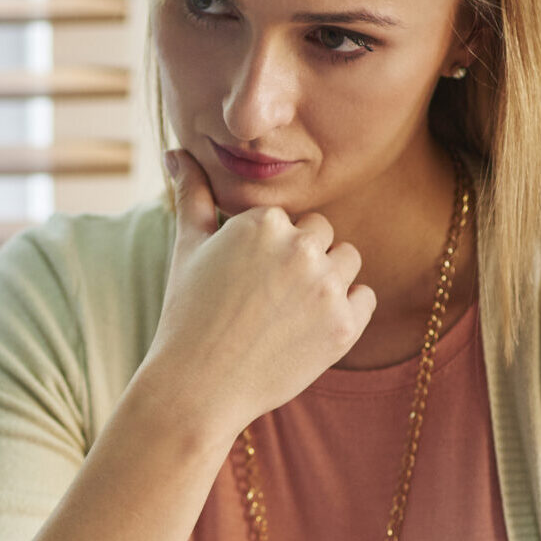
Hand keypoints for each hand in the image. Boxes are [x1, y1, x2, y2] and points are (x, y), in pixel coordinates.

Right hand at [137, 149, 375, 443]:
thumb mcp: (186, 250)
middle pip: (322, 234)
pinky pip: (364, 299)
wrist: (195, 390)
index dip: (266, 250)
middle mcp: (300, 247)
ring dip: (326, 281)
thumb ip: (193, 195)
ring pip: (347, 261)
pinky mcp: (345, 326)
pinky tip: (304, 331)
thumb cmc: (186, 317)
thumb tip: (175, 150)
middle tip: (263, 301)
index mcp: (263, 221)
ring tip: (284, 314)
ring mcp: (326, 288)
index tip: (241, 282)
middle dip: (300, 260)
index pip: (287, 218)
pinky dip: (343, 313)